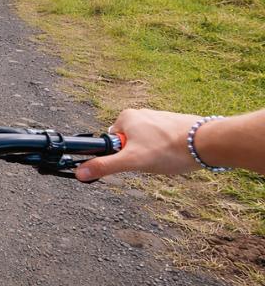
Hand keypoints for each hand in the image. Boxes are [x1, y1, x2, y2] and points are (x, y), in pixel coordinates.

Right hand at [75, 108, 200, 181]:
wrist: (206, 142)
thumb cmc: (168, 149)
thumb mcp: (132, 161)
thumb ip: (105, 166)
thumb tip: (79, 172)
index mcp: (125, 117)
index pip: (111, 142)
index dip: (121, 156)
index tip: (135, 160)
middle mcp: (140, 113)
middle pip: (129, 144)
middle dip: (138, 156)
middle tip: (152, 161)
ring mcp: (157, 118)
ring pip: (145, 144)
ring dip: (153, 155)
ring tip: (166, 158)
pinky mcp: (172, 124)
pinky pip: (161, 142)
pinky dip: (166, 151)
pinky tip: (175, 155)